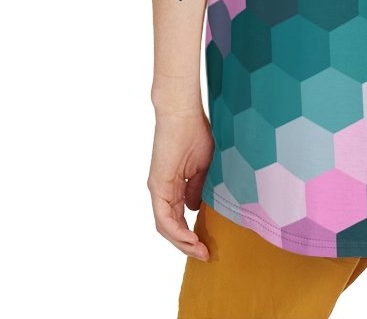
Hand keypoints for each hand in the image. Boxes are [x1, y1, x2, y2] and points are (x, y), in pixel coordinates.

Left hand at [148, 110, 214, 260]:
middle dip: (188, 245)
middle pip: (171, 228)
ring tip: (200, 251)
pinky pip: (164, 217)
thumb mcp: (203, 166)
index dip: (192, 234)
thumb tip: (195, 208)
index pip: (179, 218)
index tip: (209, 244)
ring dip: (183, 243)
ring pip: (166, 227)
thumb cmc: (195, 131)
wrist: (183, 112)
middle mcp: (163, 191)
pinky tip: (191, 238)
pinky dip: (177, 231)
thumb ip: (198, 188)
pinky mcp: (158, 185)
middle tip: (206, 255)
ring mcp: (159, 189)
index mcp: (173, 186)